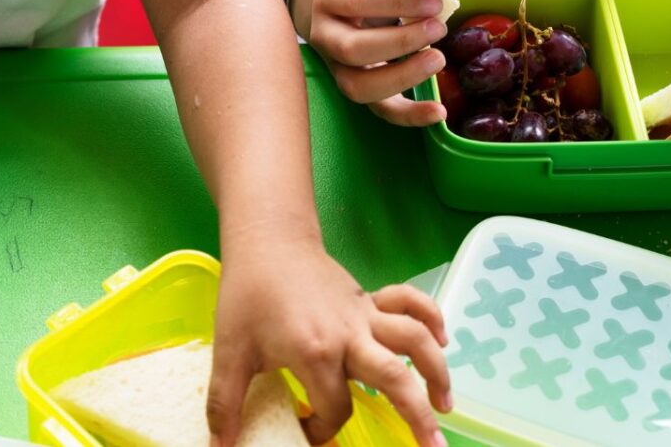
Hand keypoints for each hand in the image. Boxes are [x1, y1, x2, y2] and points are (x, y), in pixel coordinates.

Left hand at [208, 240, 450, 446]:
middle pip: (396, 378)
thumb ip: (225, 403)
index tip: (306, 430)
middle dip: (418, 417)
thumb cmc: (247, 295)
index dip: (322, 429)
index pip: (334, 408)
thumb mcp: (229, 352)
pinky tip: (443, 341)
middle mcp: (349, 335)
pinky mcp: (370, 299)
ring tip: (445, 407)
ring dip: (436, 372)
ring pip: (414, 340)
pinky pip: (410, 304)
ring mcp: (364, 315)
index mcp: (315, 352)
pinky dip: (432, 318)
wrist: (267, 242)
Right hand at [308, 0, 449, 126]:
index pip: (357, 2)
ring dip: (403, 76)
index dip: (397, 3)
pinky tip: (438, 112)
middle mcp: (325, 36)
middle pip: (353, 49)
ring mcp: (337, 68)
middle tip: (438, 28)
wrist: (343, 11)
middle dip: (401, 41)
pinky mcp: (355, 90)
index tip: (435, 2)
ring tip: (438, 59)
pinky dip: (410, 115)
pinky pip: (379, 110)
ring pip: (359, 87)